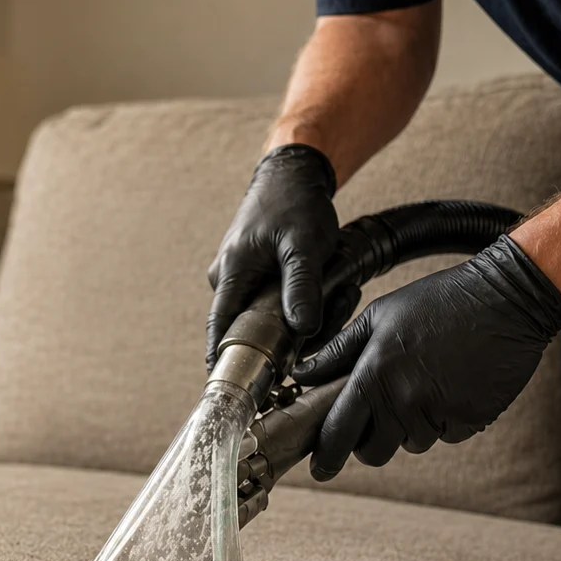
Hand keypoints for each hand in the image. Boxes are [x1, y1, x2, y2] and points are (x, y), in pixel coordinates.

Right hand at [206, 144, 338, 366]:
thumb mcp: (305, 245)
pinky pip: (276, 303)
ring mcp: (240, 278)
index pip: (220, 327)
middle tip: (335, 310)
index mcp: (232, 273)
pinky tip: (329, 285)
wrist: (292, 174)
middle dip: (295, 331)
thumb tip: (303, 330)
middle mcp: (228, 279)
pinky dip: (302, 301)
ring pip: (270, 316)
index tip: (227, 385)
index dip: (223, 359)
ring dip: (305, 312)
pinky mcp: (255, 276)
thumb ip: (303, 287)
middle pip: (254, 327)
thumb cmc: (295, 203)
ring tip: (340, 288)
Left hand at [291, 235, 560, 479]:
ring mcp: (440, 413)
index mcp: (374, 376)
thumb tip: (301, 374)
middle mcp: (404, 401)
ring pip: (412, 443)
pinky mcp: (471, 420)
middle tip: (380, 416)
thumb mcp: (379, 315)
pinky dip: (446, 419)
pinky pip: (447, 435)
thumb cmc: (437, 301)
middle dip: (372, 441)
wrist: (507, 298)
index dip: (326, 456)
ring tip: (426, 381)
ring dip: (412, 425)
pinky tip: (454, 383)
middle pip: (374, 452)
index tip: (320, 468)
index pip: (339, 433)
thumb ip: (337, 351)